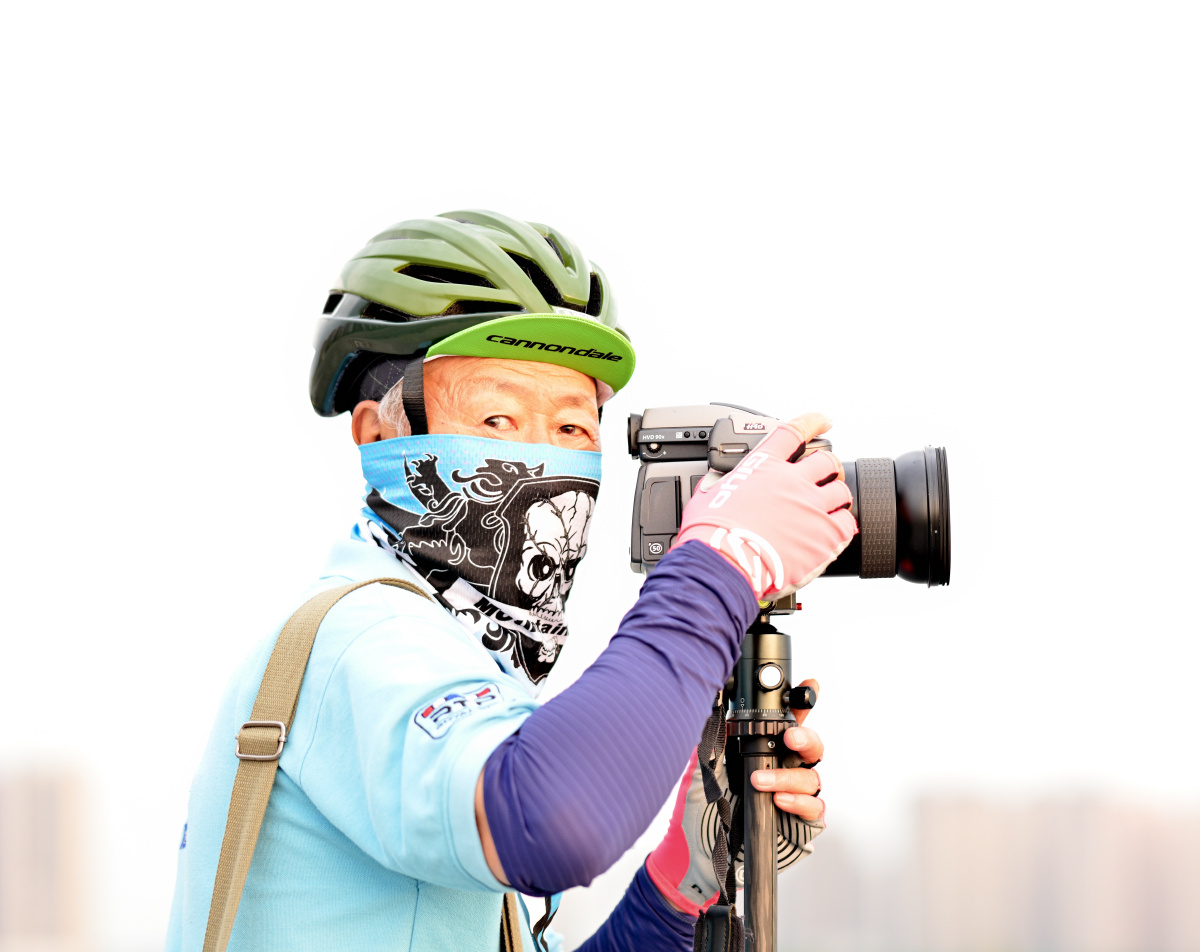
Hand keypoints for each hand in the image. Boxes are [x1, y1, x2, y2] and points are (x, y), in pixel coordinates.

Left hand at [646, 679, 826, 915]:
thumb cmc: (701, 806)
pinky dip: (798, 803)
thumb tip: (719, 703)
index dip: (804, 701)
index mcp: (765, 748)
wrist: (697, 850)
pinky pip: (814, 809)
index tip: (809, 687)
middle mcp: (784, 768)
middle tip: (789, 737)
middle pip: (811, 746)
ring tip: (761, 783)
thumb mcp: (704, 764)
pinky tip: (779, 801)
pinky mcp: (800, 822)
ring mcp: (794, 795)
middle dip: (805, 737)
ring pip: (812, 778)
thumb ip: (717, 736)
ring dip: (787, 777)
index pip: (790, 720)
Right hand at [674, 413, 857, 600]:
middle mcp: (792, 482)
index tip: (824, 421)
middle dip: (829, 467)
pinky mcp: (824, 536)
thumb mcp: (707, 496)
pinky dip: (843, 525)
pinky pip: (847, 523)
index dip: (813, 422)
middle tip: (827, 476)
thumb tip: (716, 482)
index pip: (794, 432)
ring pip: (841, 491)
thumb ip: (718, 483)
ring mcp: (811, 507)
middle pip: (826, 461)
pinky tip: (836, 531)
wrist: (725, 564)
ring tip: (832, 507)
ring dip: (837, 497)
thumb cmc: (712, 534)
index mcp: (764, 467)